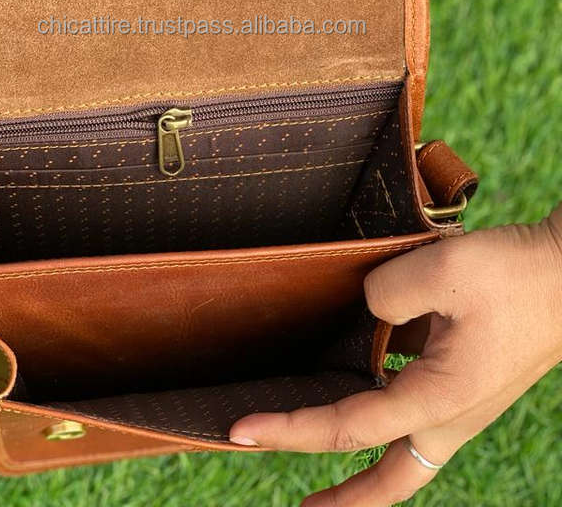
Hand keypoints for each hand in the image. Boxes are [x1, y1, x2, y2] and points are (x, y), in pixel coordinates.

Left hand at [230, 209, 561, 505]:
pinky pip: (416, 406)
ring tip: (318, 435)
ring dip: (364, 454)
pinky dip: (384, 406)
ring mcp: (462, 401)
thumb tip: (369, 312)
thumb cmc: (515, 277)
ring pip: (404, 448)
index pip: (346, 429)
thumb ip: (387, 293)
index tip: (240, 432)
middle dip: (345, 502)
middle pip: (389, 479)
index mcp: (439, 399)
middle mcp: (449, 414)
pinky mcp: (468, 380)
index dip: (289, 431)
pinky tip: (361, 365)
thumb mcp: (443, 272)